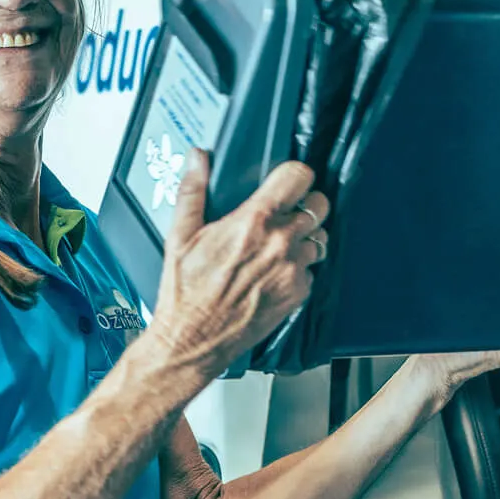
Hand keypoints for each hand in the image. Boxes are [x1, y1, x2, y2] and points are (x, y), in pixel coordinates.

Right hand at [140, 151, 330, 377]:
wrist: (194, 338)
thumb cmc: (185, 292)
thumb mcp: (179, 235)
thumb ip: (192, 191)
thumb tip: (198, 159)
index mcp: (252, 222)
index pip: (298, 177)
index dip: (294, 174)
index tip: (286, 180)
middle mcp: (279, 243)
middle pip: (319, 205)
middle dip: (304, 204)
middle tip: (286, 212)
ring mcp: (292, 270)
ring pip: (320, 238)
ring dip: (305, 237)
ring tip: (279, 244)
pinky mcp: (298, 293)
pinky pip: (312, 270)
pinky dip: (298, 268)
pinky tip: (275, 272)